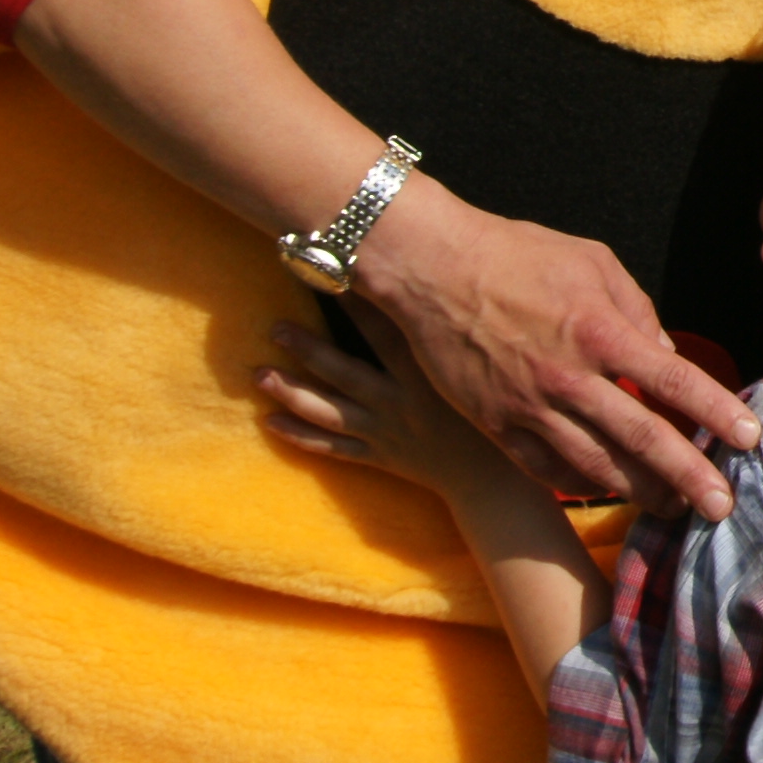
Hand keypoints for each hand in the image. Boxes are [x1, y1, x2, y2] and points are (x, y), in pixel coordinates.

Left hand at [256, 311, 511, 504]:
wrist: (496, 486)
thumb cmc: (502, 422)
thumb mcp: (491, 372)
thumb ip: (466, 334)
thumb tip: (450, 290)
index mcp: (425, 377)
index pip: (383, 331)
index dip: (355, 303)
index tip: (329, 275)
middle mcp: (398, 402)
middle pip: (343, 371)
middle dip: (308, 348)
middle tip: (275, 327)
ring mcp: (384, 431)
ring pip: (328, 411)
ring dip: (292, 391)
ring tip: (260, 374)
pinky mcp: (379, 456)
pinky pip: (332, 449)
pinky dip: (300, 437)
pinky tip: (271, 423)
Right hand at [356, 184, 760, 519]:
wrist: (432, 268)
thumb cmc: (517, 255)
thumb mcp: (593, 262)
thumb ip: (637, 309)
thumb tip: (665, 353)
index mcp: (601, 331)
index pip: (673, 380)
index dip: (717, 412)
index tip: (750, 438)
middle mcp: (569, 377)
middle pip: (642, 437)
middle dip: (689, 475)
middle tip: (723, 508)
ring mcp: (529, 407)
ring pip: (596, 465)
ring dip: (641, 492)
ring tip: (675, 509)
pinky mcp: (496, 426)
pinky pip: (547, 469)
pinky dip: (582, 485)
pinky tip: (609, 492)